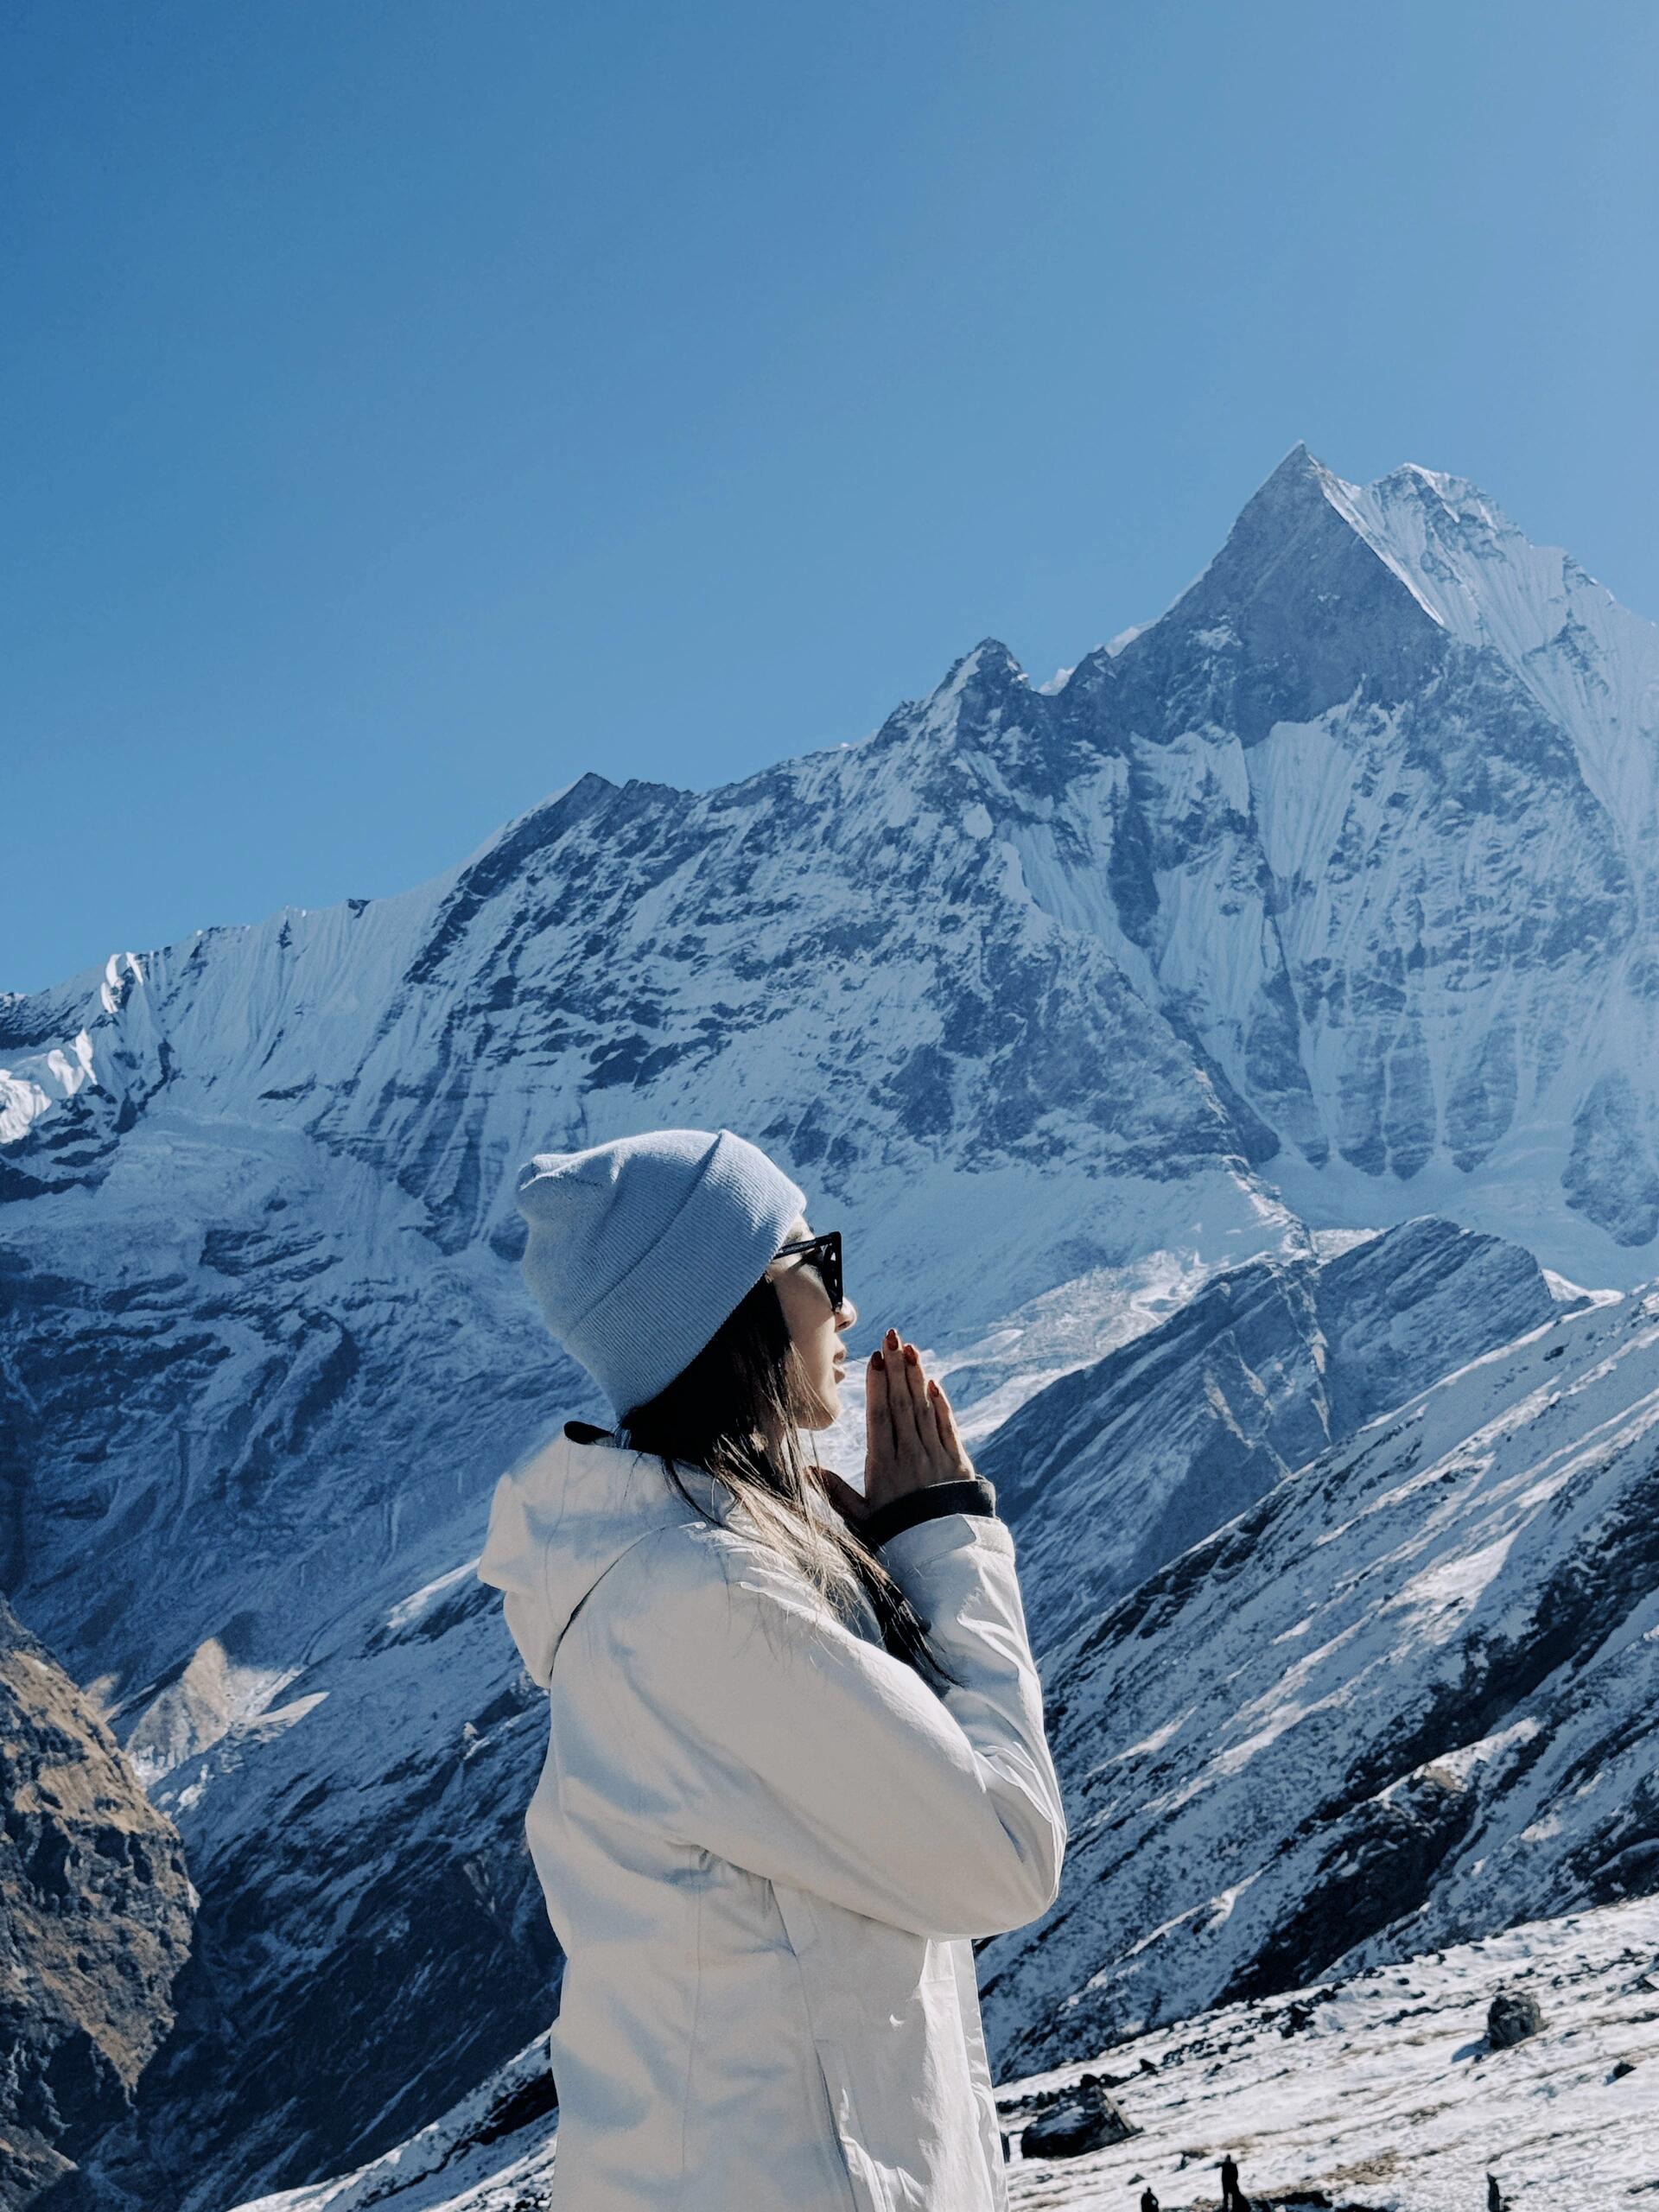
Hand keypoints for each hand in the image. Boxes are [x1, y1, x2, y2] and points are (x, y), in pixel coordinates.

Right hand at [811, 1326, 976, 1532]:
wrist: (940, 1554)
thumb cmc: (895, 1534)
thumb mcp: (861, 1518)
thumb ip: (835, 1493)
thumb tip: (806, 1473)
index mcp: (884, 1466)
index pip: (879, 1418)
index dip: (878, 1386)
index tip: (875, 1358)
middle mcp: (910, 1456)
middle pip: (901, 1404)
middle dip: (896, 1368)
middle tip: (891, 1337)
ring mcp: (935, 1456)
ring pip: (924, 1409)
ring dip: (917, 1377)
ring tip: (910, 1348)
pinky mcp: (958, 1461)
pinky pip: (948, 1426)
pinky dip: (941, 1403)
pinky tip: (933, 1382)